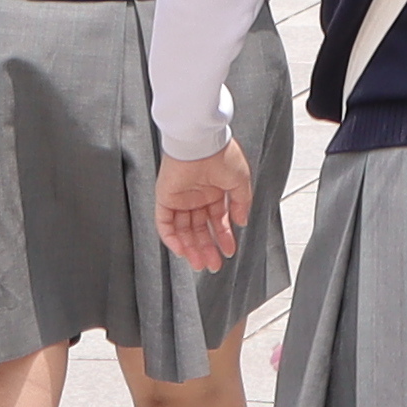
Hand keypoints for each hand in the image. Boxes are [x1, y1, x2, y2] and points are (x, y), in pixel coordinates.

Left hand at [154, 146, 254, 272]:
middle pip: (199, 229)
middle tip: (213, 265)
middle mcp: (197, 195)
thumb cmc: (221, 154)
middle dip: (207, 248)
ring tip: (200, 263)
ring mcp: (180, 197)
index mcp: (214, 191)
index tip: (229, 251)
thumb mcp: (240, 181)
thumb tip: (241, 222)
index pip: (217, 220)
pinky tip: (182, 251)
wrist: (201, 141)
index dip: (223, 237)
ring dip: (191, 248)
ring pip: (183, 230)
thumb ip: (241, 204)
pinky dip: (171, 238)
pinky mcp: (165, 196)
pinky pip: (164, 223)